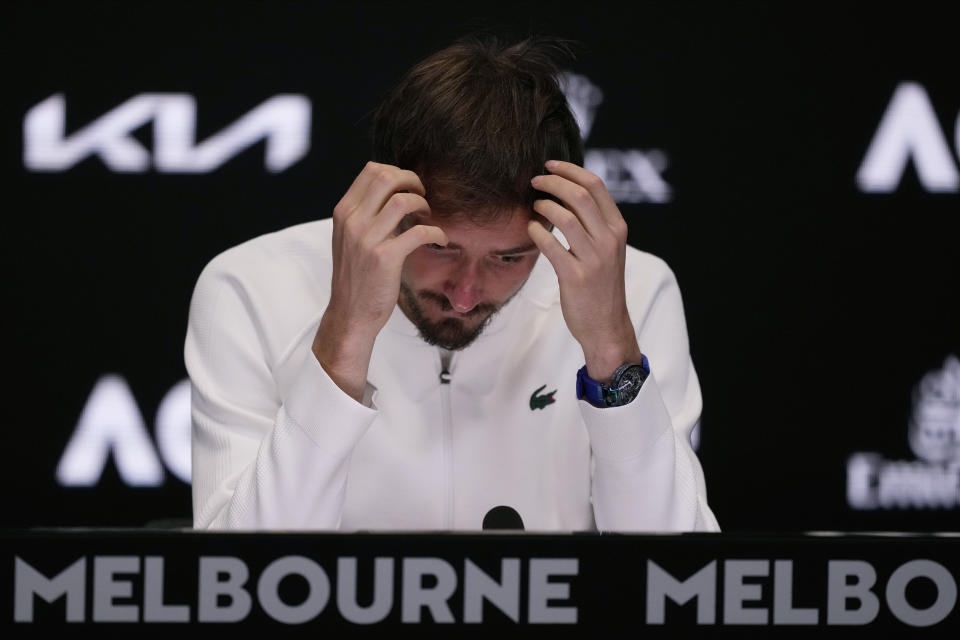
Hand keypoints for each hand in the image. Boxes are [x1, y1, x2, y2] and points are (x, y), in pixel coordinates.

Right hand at [313, 162, 447, 399]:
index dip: (398, 172)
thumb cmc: (356, 276)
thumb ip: (365, 214)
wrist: (350, 314)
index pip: (371, 170)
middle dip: (412, 181)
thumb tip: (394, 192)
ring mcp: (367, 239)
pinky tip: (440, 239)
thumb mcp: (350, 238)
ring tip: (428, 216)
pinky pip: (418, 232)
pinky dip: (436, 232)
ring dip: (423, 204)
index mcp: (343, 212)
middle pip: (386, 177)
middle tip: (423, 195)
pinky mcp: (385, 258)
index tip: (410, 187)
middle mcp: (352, 221)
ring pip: (403, 200)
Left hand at [527, 160, 643, 382]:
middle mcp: (609, 240)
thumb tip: (566, 191)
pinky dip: (537, 232)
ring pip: (565, 217)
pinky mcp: (576, 277)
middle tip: (534, 182)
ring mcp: (594, 259)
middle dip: (552, 182)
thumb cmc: (601, 284)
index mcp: (618, 228)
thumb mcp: (607, 249)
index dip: (569, 169)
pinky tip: (531, 230)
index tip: (549, 165)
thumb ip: (593, 222)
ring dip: (543, 206)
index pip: (595, 185)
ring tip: (533, 206)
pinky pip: (551, 245)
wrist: (606, 325)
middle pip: (579, 195)